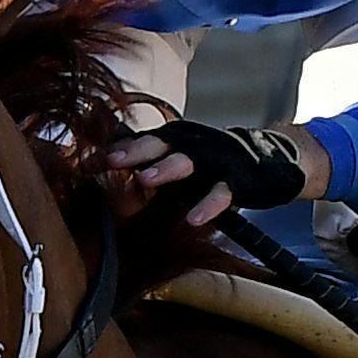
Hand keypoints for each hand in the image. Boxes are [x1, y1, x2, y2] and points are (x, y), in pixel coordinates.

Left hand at [98, 119, 321, 226]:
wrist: (271, 161)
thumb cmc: (214, 164)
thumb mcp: (180, 161)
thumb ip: (146, 165)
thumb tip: (100, 168)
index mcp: (177, 138)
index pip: (140, 141)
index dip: (114, 151)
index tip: (85, 163)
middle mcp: (193, 144)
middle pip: (160, 143)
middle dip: (134, 151)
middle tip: (110, 160)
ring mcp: (217, 160)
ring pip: (188, 162)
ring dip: (166, 169)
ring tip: (144, 179)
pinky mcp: (239, 180)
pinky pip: (222, 193)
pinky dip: (208, 205)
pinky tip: (193, 219)